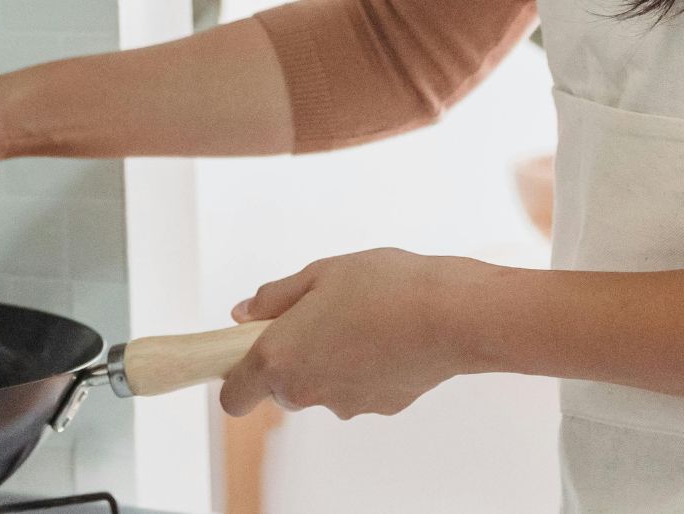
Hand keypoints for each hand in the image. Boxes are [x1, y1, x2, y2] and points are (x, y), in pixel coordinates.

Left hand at [219, 249, 475, 419]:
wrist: (451, 315)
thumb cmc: (382, 287)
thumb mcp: (317, 274)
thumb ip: (273, 298)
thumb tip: (243, 314)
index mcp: (279, 359)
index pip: (233, 397)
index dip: (234, 377)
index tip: (246, 351)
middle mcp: (306, 391)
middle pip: (280, 387)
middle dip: (290, 356)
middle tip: (315, 314)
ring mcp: (344, 404)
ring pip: (321, 385)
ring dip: (328, 359)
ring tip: (358, 316)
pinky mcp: (379, 408)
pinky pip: (356, 387)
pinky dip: (362, 367)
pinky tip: (384, 335)